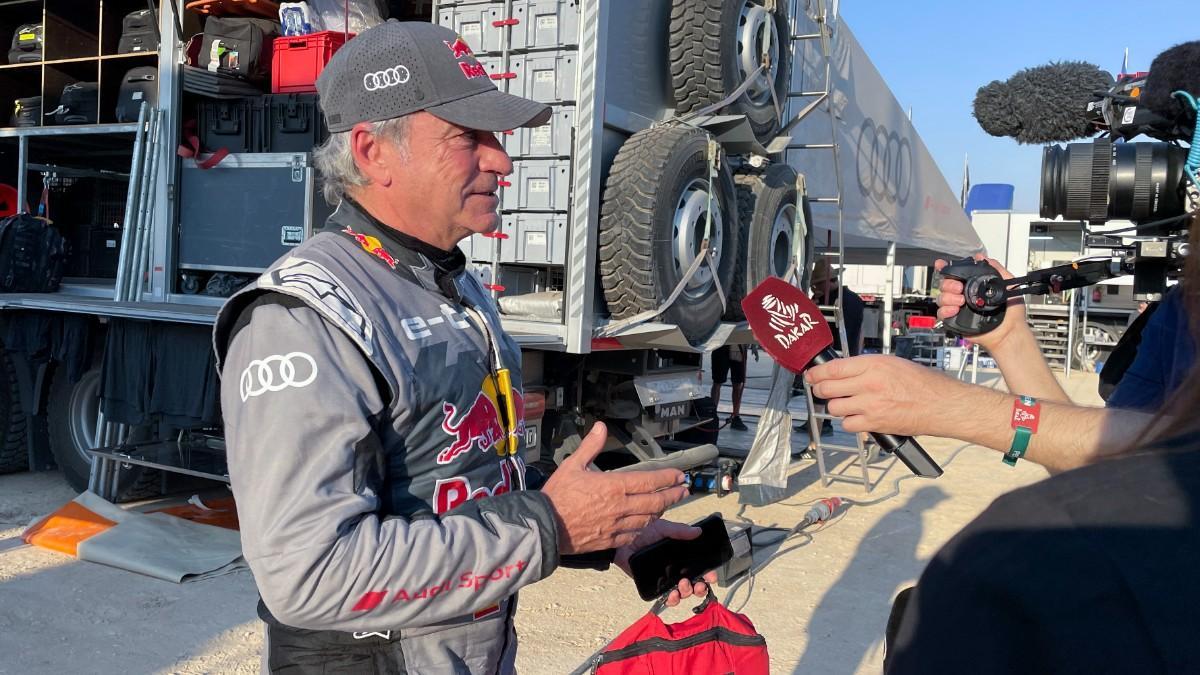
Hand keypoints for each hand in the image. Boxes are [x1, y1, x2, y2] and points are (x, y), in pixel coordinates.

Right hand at [542, 423, 688, 554]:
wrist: (544, 526)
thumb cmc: (557, 496)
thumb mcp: (573, 464)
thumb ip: (591, 446)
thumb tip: (600, 427)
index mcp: (613, 486)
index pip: (649, 481)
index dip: (668, 478)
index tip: (679, 476)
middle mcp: (620, 507)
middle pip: (655, 501)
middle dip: (673, 495)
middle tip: (683, 490)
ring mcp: (617, 525)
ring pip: (648, 519)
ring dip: (661, 510)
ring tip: (667, 504)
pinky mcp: (611, 540)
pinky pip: (635, 534)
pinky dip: (644, 526)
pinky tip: (646, 522)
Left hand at [614, 519, 719, 606]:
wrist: (621, 541)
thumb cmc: (641, 532)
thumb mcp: (662, 528)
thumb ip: (679, 531)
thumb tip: (698, 531)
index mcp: (680, 555)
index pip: (698, 567)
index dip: (707, 574)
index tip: (711, 576)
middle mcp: (674, 568)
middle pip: (693, 583)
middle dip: (699, 587)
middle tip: (699, 584)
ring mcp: (664, 578)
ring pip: (681, 592)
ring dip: (687, 592)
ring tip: (683, 585)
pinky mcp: (652, 585)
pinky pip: (664, 597)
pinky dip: (671, 598)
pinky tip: (672, 594)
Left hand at [806, 355, 963, 436]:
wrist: (942, 404)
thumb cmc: (923, 383)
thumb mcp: (893, 363)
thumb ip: (867, 367)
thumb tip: (844, 371)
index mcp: (874, 364)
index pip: (833, 368)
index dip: (816, 373)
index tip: (810, 375)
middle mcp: (869, 383)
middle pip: (827, 388)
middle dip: (820, 389)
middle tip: (822, 389)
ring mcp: (871, 405)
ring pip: (834, 407)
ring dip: (837, 406)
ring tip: (846, 403)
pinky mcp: (875, 423)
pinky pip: (847, 424)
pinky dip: (849, 422)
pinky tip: (857, 417)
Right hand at [936, 255, 1028, 350]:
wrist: (1009, 331)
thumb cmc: (1011, 312)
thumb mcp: (1008, 284)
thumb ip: (997, 269)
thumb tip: (983, 258)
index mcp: (973, 286)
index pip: (956, 274)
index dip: (945, 268)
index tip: (941, 264)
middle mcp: (963, 295)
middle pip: (945, 284)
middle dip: (949, 284)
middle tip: (959, 288)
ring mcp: (958, 308)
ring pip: (942, 298)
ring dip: (948, 297)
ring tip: (961, 301)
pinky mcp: (955, 320)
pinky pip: (942, 313)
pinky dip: (945, 310)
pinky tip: (955, 309)